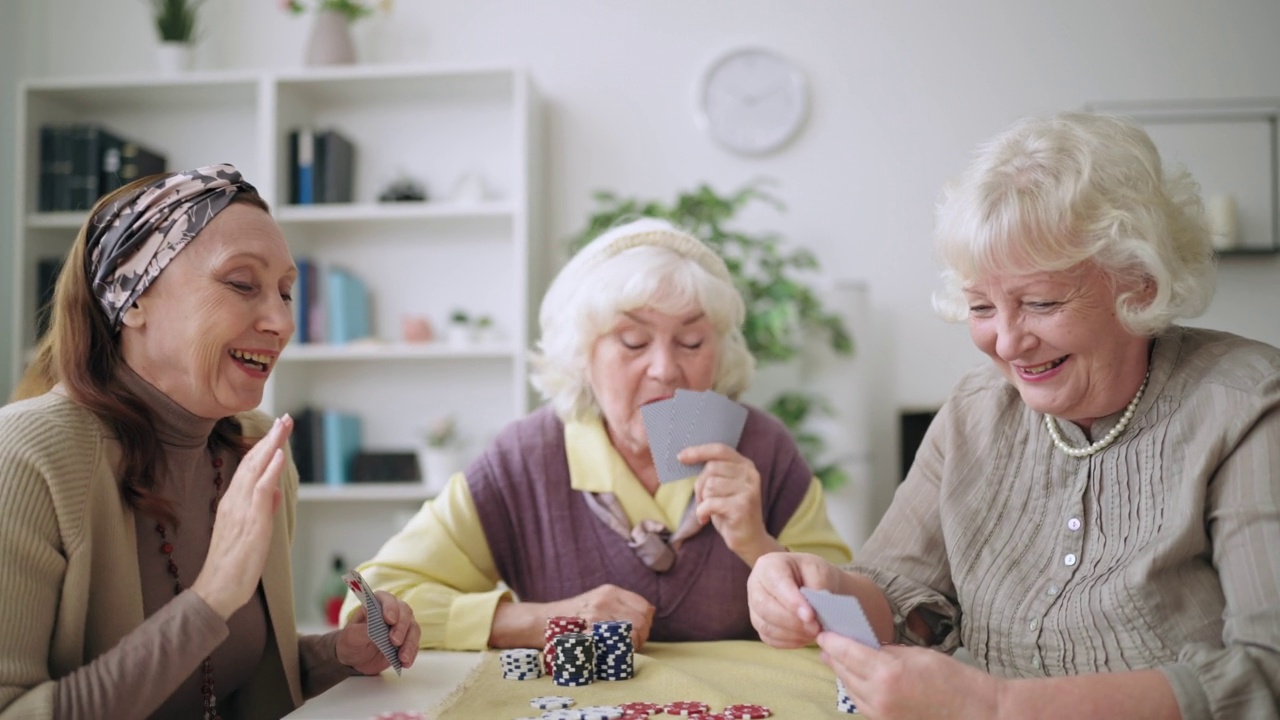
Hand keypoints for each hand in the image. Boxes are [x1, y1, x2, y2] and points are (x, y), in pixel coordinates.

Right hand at [191, 414, 290, 619]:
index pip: (249, 467)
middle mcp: (234, 501)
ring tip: (283, 426)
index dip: (263, 447)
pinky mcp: (250, 522)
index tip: (276, 430)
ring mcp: (241, 510)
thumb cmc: (233, 565)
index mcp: (233, 503)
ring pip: (256, 470)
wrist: (217, 589)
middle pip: (252, 461)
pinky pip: (260, 491)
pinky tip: (279, 455)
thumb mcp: (251, 531)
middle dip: (269, 438)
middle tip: (285, 418)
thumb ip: (262, 509)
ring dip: (271, 445)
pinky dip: (269, 471)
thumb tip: (273, 491)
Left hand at [337, 590, 420, 673]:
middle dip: (402, 627)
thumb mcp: (351, 636)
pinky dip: (412, 653)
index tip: (389, 620)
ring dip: (409, 642)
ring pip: (414, 628)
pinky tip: (405, 663)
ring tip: (402, 657)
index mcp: (377, 605)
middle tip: (395, 641)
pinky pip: (415, 644)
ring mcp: (402, 626)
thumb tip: (376, 627)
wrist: (355, 659)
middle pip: (405, 612)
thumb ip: (363, 630)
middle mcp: (393, 612)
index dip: (390, 607)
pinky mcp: (407, 640)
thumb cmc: (351, 642)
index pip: (387, 599)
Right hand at [494, 584, 654, 649]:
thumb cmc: (571, 616)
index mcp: (610, 591)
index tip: (639, 632)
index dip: (647, 623)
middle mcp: (606, 600)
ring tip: (620, 649)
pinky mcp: (590, 631)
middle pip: (641, 621)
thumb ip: (619, 606)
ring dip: (632, 646)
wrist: (541, 622)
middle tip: (631, 645)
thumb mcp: (596, 601)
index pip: (645, 607)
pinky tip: (611, 653)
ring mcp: (597, 615)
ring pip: (632, 633)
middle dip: (642, 636)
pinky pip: (616, 644)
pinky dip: (619, 651)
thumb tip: (648, 616)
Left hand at [681, 443, 775, 564]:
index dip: (699, 451)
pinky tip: (706, 519)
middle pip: (711, 468)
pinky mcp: (742, 506)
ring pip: (710, 485)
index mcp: (746, 466)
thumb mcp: (723, 487)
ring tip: (710, 510)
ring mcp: (748, 490)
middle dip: (700, 486)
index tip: (681, 457)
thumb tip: (685, 456)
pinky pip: (710, 502)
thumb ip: (714, 472)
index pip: (720, 450)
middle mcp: (750, 474)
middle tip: (702, 501)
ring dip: (703, 500)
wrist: (750, 540)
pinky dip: (702, 512)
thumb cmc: (730, 513)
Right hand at [747, 551, 842, 647]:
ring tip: (813, 632)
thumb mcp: (820, 572)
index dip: (792, 602)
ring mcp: (754, 606)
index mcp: (769, 565)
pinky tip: (804, 637)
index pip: (776, 583)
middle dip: (792, 621)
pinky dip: (788, 642)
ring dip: (792, 634)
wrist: (813, 583)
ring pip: (765, 626)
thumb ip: (815, 589)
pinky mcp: (760, 623)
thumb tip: (809, 616)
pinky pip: (769, 638)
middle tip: (815, 627)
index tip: (810, 616)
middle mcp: (755, 585)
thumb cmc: (814, 574)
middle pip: (764, 607)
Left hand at [818, 633, 1001, 719]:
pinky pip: (862, 703)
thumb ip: (885, 651)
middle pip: (844, 672)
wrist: (976, 712)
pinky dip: (855, 690)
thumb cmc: (952, 678)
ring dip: (842, 674)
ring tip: (835, 659)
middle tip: (826, 643)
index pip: (847, 653)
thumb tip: (863, 647)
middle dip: (833, 656)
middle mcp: (878, 696)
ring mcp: (881, 714)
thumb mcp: (916, 654)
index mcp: (886, 673)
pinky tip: (855, 679)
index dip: (832, 641)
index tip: (823, 633)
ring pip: (850, 690)